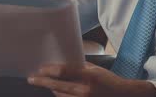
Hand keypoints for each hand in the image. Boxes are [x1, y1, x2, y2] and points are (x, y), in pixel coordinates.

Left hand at [28, 62, 155, 96]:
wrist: (123, 96)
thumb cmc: (109, 80)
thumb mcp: (95, 69)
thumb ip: (79, 67)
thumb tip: (61, 63)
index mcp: (88, 76)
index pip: (63, 72)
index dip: (49, 70)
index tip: (39, 68)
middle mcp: (85, 90)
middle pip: (57, 86)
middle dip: (42, 82)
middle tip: (32, 79)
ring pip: (60, 96)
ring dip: (51, 89)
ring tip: (43, 83)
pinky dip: (60, 96)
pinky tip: (56, 91)